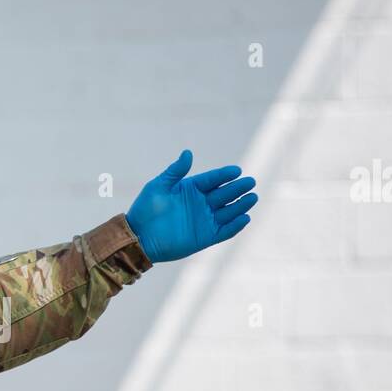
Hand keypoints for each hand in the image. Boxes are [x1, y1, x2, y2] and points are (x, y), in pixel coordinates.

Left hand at [125, 150, 257, 262]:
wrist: (139, 237)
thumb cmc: (145, 209)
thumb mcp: (159, 186)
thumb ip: (175, 171)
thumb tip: (188, 153)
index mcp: (191, 189)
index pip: (213, 180)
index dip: (225, 175)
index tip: (236, 171)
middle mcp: (201, 204)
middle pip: (224, 194)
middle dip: (237, 188)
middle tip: (250, 182)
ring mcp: (204, 221)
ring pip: (228, 211)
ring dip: (241, 205)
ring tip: (252, 197)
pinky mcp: (205, 237)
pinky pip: (225, 231)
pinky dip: (235, 226)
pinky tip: (244, 218)